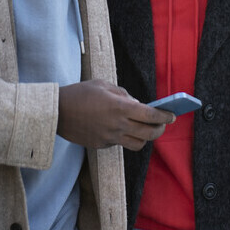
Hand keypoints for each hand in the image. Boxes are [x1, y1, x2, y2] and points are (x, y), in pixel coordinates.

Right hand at [57, 80, 173, 150]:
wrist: (56, 112)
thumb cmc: (80, 93)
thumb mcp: (103, 85)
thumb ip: (123, 94)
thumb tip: (137, 104)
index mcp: (120, 107)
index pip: (151, 115)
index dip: (165, 116)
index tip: (172, 115)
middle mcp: (117, 125)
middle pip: (149, 134)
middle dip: (160, 129)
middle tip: (162, 124)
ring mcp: (109, 137)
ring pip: (137, 144)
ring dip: (145, 137)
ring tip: (145, 129)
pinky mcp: (101, 145)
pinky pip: (120, 143)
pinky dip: (125, 137)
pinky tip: (120, 128)